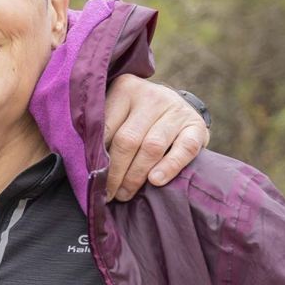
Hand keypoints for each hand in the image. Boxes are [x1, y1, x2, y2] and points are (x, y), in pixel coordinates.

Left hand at [103, 75, 208, 201]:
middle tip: (108, 194)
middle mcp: (151, 96)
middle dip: (115, 172)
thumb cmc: (136, 119)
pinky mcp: (196, 125)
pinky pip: (184, 149)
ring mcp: (176, 109)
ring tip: (125, 194)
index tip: (92, 179)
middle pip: (128, 139)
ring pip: (152, 146)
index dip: (96, 158)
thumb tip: (87, 170)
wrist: (175, 108)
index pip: (105, 127)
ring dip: (136, 175)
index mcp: (125, 89)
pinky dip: (169, 167)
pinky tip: (155, 181)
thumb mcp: (117, 116)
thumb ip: (103, 135)